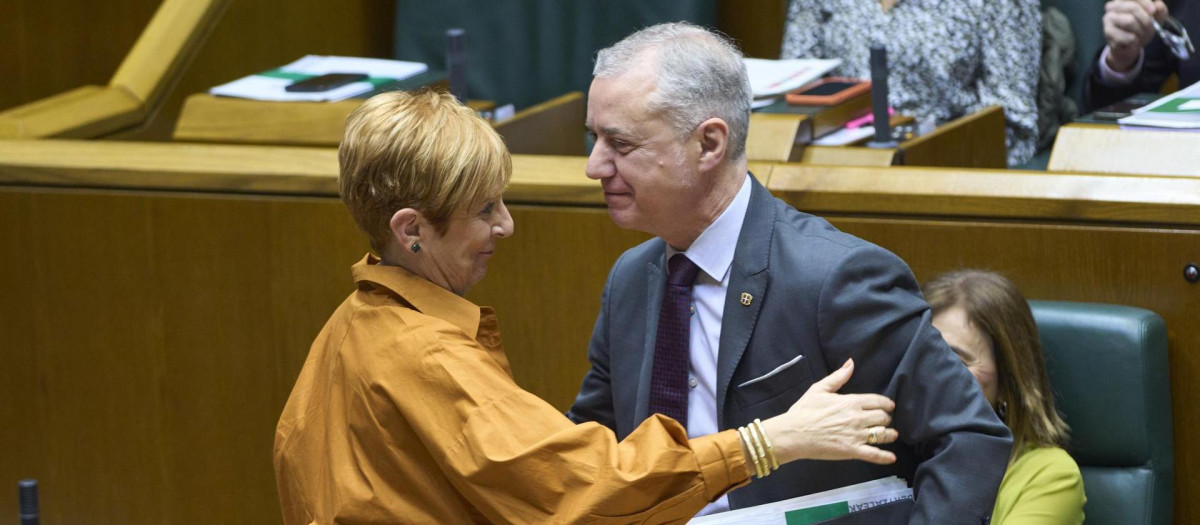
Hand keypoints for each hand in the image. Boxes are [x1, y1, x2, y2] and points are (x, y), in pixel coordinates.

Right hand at [761, 358, 898, 465]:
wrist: (793, 433)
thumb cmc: (804, 411)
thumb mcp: (819, 389)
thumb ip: (838, 377)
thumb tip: (851, 363)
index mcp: (851, 401)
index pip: (877, 401)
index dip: (886, 404)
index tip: (889, 406)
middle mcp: (858, 418)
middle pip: (882, 418)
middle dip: (886, 418)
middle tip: (885, 420)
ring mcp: (856, 435)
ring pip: (881, 434)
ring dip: (889, 434)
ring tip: (892, 435)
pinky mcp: (852, 451)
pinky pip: (874, 454)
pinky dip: (885, 457)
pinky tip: (891, 458)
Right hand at [1104, 0, 1169, 71]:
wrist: (1130, 46)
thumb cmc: (1141, 27)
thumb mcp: (1155, 17)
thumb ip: (1160, 10)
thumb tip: (1158, 5)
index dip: (1145, 2)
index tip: (1153, 11)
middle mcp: (1112, 6)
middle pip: (1132, 7)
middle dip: (1145, 19)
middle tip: (1150, 26)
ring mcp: (1108, 19)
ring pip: (1130, 21)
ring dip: (1140, 30)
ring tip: (1141, 35)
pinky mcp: (1108, 32)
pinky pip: (1127, 36)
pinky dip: (1135, 41)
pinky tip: (1133, 41)